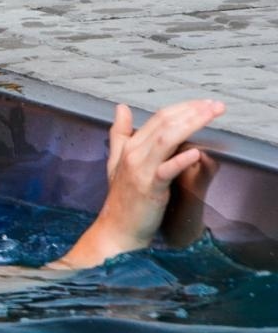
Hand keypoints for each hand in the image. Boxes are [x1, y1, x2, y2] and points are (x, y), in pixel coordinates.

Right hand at [54, 99, 224, 268]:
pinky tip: (196, 153)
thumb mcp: (116, 161)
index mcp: (130, 146)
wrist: (117, 229)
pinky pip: (165, 170)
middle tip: (217, 105)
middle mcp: (133, 154)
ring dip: (191, 124)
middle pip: (164, 123)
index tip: (205, 103)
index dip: (184, 107)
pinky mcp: (149, 188)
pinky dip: (180, 160)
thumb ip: (119, 133)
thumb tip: (121, 108)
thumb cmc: (122, 199)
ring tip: (211, 116)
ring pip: (166, 139)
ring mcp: (140, 170)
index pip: (159, 117)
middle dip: (193, 111)